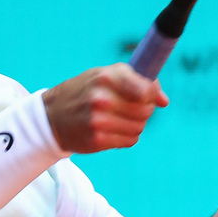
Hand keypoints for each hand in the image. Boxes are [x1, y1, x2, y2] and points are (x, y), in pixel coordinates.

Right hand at [44, 64, 168, 153]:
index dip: (152, 94)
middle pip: (145, 111)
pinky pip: (130, 140)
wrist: (53, 115)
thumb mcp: (106, 76)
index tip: (148, 95)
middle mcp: (101, 99)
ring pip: (139, 127)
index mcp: (105, 77)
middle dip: (144, 110)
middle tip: (132, 107)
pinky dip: (127, 136)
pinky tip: (114, 129)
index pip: (146, 90)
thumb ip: (138, 82)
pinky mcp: (97, 140)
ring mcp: (97, 121)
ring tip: (120, 118)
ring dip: (136, 124)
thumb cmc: (86, 91)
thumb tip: (164, 101)